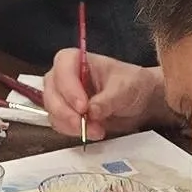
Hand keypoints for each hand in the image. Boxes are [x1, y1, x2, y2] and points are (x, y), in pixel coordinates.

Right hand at [36, 49, 169, 141]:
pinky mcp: (65, 113)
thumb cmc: (131, 84)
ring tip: (97, 130)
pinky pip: (59, 124)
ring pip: (53, 112)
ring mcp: (62, 96)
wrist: (139, 101)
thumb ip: (108, 99)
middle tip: (85, 124)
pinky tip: (91, 132)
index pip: (62, 70)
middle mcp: (63, 76)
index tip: (83, 107)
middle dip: (67, 113)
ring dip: (72, 125)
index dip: (69, 89)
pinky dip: (73, 131)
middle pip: (52, 94)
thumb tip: (92, 111)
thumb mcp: (125, 88)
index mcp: (75, 60)